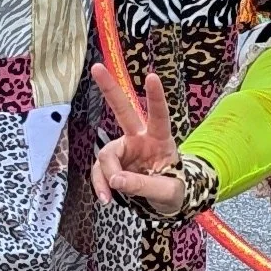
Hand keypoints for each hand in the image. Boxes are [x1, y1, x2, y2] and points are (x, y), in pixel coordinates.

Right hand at [89, 61, 190, 218]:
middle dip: (109, 89)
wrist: (166, 203)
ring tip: (111, 196)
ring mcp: (125, 150)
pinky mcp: (114, 163)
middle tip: (96, 67)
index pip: (159, 116)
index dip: (155, 97)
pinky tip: (106, 199)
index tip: (152, 77)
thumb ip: (143, 186)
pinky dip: (101, 185)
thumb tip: (116, 180)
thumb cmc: (173, 191)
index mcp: (160, 140)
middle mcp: (140, 139)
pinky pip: (100, 171)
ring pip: (106, 155)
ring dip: (106, 175)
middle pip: (123, 110)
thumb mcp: (167, 192)